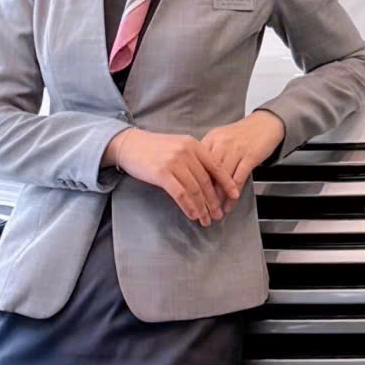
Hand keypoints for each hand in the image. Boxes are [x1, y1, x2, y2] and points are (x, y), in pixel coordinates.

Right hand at [102, 128, 228, 225]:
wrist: (130, 145)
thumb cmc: (155, 148)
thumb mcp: (179, 146)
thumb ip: (194, 158)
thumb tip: (210, 180)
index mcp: (194, 145)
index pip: (216, 167)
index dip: (227, 183)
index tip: (235, 195)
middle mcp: (186, 152)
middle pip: (205, 182)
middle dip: (214, 201)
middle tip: (219, 214)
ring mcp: (174, 163)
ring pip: (194, 190)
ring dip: (202, 208)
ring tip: (206, 219)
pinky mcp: (162, 174)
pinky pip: (180, 194)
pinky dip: (188, 207)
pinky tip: (192, 215)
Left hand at [197, 110, 285, 211]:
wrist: (265, 124)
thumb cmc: (243, 134)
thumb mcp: (221, 138)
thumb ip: (209, 153)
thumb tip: (197, 175)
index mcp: (210, 139)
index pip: (196, 164)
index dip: (193, 183)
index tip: (190, 198)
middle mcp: (221, 143)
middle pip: (208, 173)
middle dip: (204, 194)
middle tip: (201, 210)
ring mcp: (236, 150)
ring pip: (222, 178)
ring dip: (218, 198)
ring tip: (215, 212)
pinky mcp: (250, 156)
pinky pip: (239, 179)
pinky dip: (233, 195)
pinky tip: (230, 204)